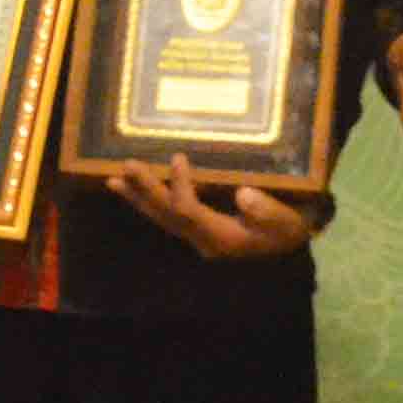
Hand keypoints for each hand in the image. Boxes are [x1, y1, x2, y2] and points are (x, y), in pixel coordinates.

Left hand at [105, 155, 316, 260]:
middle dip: (145, 191)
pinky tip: (133, 190)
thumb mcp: (288, 222)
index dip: (180, 186)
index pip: (189, 211)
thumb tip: (244, 193)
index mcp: (222, 237)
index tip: (178, 157)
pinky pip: (167, 216)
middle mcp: (203, 240)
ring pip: (161, 218)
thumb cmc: (290, 229)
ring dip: (137, 198)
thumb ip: (268, 211)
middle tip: (125, 167)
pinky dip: (148, 201)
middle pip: (166, 215)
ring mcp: (197, 237)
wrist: (290, 245)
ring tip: (112, 180)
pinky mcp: (197, 230)